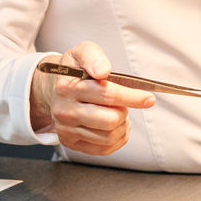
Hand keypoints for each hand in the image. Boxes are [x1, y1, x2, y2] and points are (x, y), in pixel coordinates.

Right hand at [29, 42, 155, 155]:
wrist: (52, 89)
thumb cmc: (74, 70)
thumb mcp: (82, 52)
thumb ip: (93, 57)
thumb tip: (103, 71)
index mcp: (68, 87)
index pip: (107, 94)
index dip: (132, 97)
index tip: (149, 98)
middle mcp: (65, 111)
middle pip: (109, 120)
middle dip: (125, 111)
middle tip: (126, 103)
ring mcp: (66, 129)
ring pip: (108, 137)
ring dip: (123, 125)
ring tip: (120, 113)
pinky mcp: (70, 142)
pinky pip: (103, 149)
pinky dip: (117, 139)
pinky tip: (116, 126)